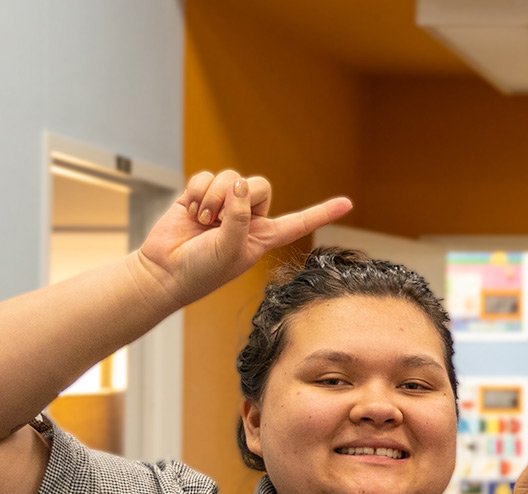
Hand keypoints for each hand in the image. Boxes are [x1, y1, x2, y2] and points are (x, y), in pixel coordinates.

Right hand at [136, 170, 352, 307]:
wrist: (165, 270)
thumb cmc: (203, 270)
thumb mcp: (232, 249)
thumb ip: (240, 217)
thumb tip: (238, 186)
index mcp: (264, 236)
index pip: (299, 221)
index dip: (323, 213)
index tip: (349, 203)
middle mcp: (248, 218)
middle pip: (259, 185)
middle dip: (240, 196)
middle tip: (220, 218)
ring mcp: (224, 206)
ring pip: (231, 179)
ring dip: (214, 197)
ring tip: (203, 220)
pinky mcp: (199, 197)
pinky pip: (205, 177)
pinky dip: (197, 192)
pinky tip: (191, 211)